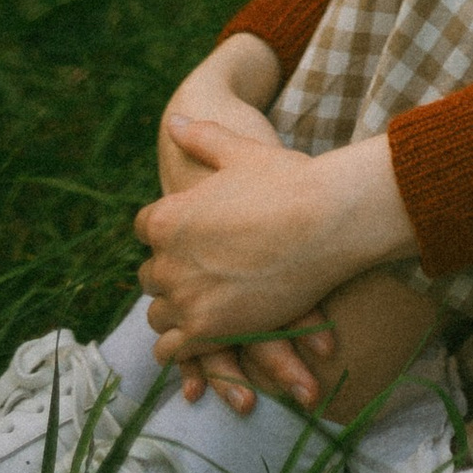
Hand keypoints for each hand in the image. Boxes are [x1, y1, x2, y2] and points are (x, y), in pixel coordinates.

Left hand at [136, 124, 413, 368]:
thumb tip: (175, 121)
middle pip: (150, 275)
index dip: (165, 231)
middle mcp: (168, 261)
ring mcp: (187, 300)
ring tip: (196, 308)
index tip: (186, 237)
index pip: (144, 229)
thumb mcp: (241, 150)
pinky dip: (180, 350)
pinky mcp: (209, 333)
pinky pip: (174, 351)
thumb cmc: (288, 180)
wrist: (327, 221)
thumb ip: (202, 137)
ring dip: (172, 311)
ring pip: (158, 315)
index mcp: (168, 217)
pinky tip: (194, 344)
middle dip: (169, 273)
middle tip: (197, 272)